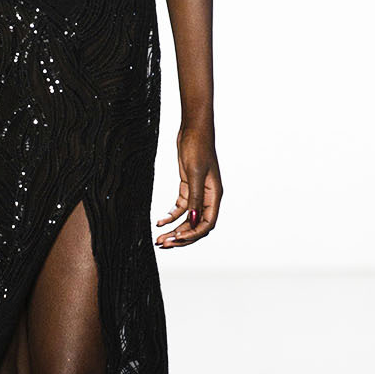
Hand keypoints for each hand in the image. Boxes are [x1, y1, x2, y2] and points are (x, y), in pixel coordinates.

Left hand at [155, 124, 222, 247]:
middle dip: (180, 237)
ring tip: (159, 238)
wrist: (193, 130)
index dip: (192, 235)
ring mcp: (198, 193)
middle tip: (163, 244)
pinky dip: (171, 216)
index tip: (176, 239)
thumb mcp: (194, 173)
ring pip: (187, 219)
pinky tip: (159, 221)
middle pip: (196, 225)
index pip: (206, 224)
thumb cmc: (197, 147)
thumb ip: (194, 198)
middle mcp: (208, 198)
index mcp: (215, 196)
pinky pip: (181, 208)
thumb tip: (193, 222)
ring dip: (174, 229)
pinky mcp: (188, 187)